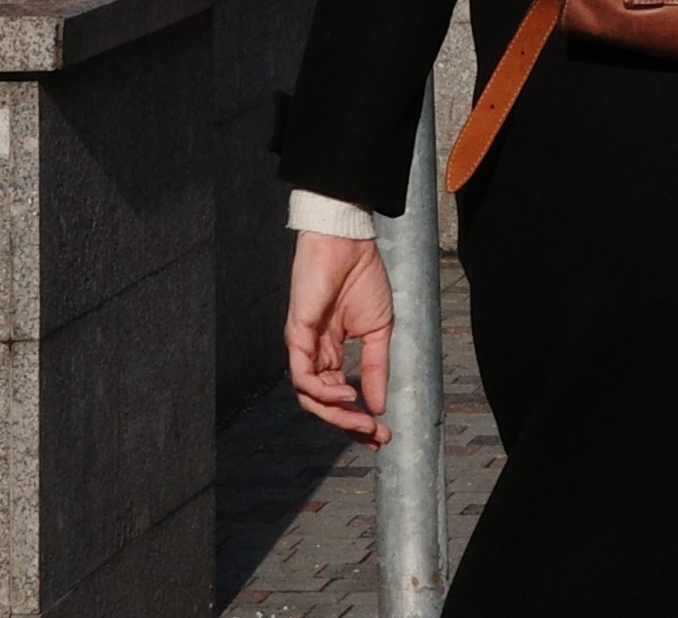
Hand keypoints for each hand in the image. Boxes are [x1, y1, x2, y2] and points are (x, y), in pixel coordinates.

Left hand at [286, 231, 394, 443]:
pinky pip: (303, 376)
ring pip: (311, 397)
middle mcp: (314, 355)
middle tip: (375, 436)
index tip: (381, 435)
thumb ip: (376, 367)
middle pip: (324, 404)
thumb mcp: (379, 329)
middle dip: (349, 424)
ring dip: (337, 414)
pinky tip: (346, 394)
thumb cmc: (363, 277)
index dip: (358, 418)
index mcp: (332, 353)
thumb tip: (379, 405)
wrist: (349, 242)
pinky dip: (322, 391)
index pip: (339, 396)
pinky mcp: (296, 336)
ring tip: (362, 420)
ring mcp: (303, 347)